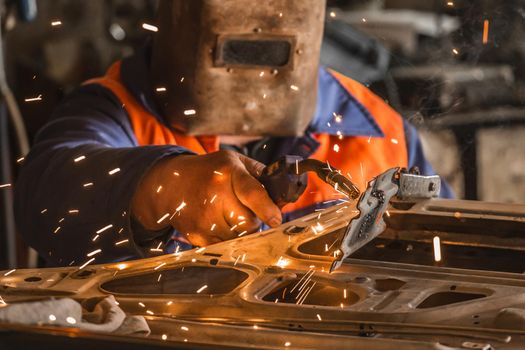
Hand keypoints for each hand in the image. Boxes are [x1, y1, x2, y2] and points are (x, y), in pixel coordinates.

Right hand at [131, 150, 281, 245]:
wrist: (172, 184)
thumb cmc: (210, 171)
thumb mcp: (235, 161)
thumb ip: (261, 175)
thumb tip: (283, 196)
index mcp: (228, 173)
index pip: (252, 193)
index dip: (267, 209)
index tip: (276, 219)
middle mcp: (215, 195)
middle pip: (248, 222)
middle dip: (253, 219)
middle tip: (243, 208)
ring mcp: (205, 219)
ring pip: (239, 237)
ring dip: (241, 230)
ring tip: (227, 212)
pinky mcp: (198, 236)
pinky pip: (226, 246)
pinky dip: (228, 238)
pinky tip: (219, 222)